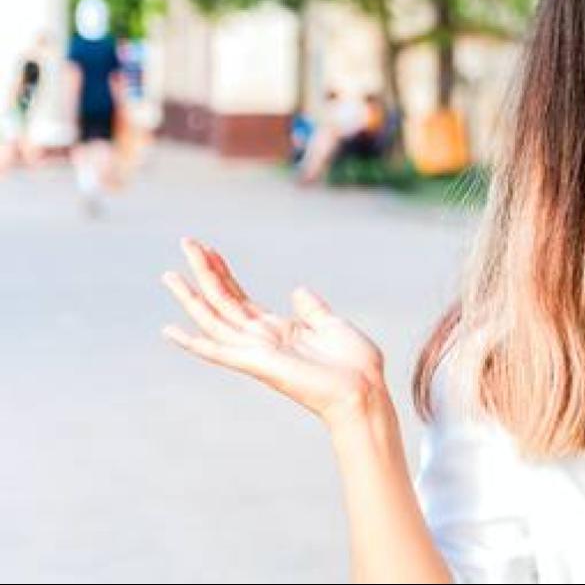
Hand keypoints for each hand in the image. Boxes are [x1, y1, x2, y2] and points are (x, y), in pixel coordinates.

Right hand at [161, 238, 386, 427]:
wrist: (365, 392)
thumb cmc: (353, 365)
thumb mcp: (331, 325)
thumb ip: (311, 309)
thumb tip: (297, 290)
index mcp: (278, 330)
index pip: (240, 297)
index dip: (223, 272)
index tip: (208, 247)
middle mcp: (261, 340)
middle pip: (223, 301)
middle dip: (204, 272)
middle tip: (185, 242)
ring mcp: (257, 352)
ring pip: (214, 319)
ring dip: (191, 297)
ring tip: (169, 274)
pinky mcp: (258, 364)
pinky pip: (219, 352)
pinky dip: (194, 343)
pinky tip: (170, 331)